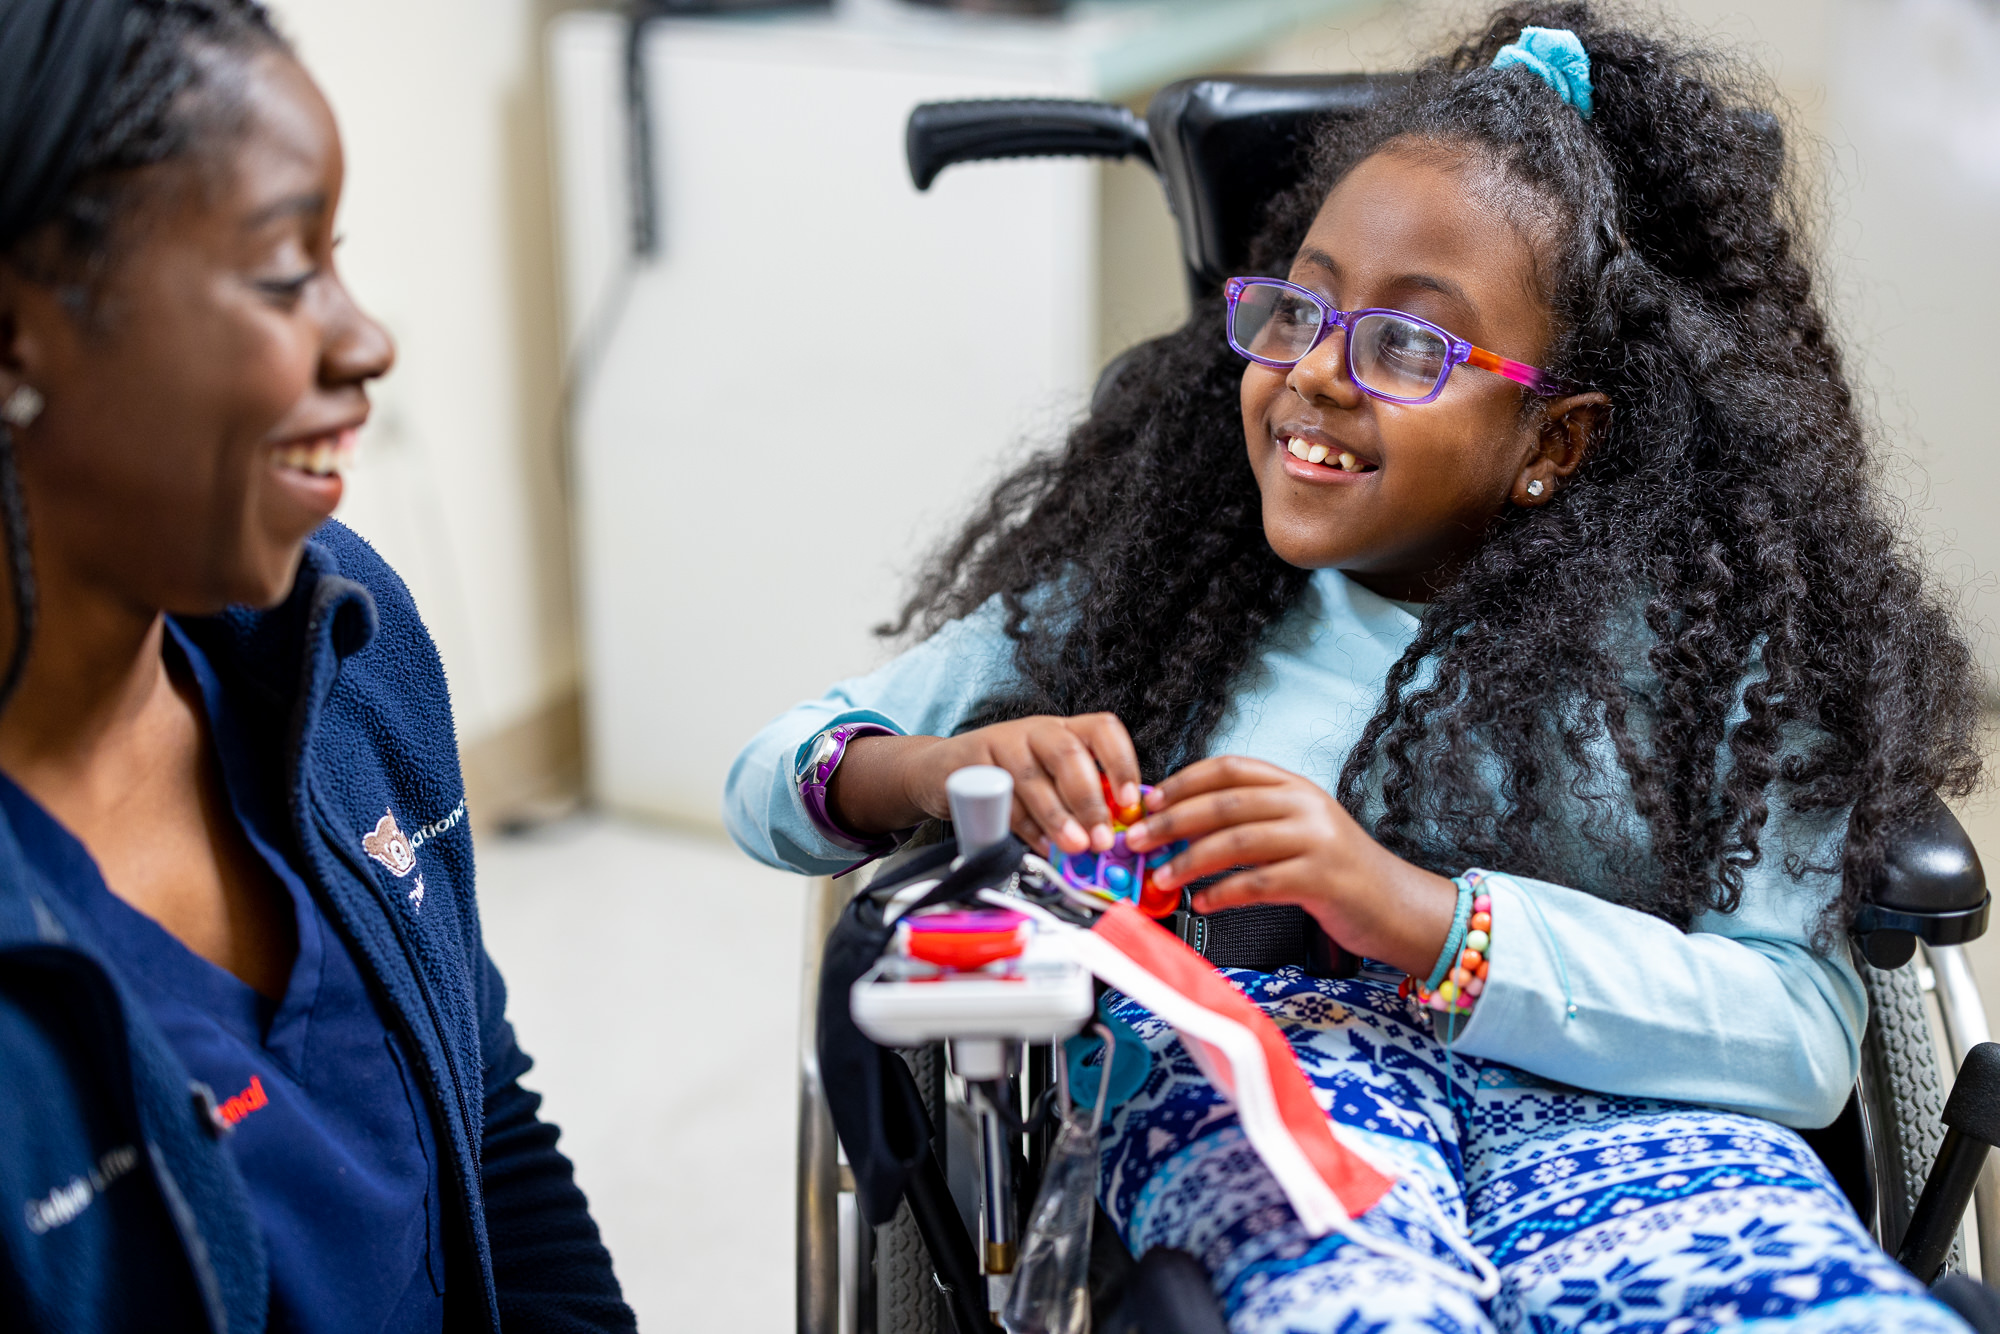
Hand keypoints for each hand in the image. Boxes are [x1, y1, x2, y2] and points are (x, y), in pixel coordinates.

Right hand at [830, 714, 1141, 855]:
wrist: (941, 769)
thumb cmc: (1009, 778)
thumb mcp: (1049, 779)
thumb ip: (1079, 801)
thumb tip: (1117, 837)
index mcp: (1065, 730)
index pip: (1103, 730)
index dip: (1122, 763)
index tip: (1130, 802)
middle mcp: (1037, 730)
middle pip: (1069, 754)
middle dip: (1089, 801)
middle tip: (1101, 838)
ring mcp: (1002, 742)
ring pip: (1034, 778)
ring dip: (1057, 817)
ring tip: (1074, 846)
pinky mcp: (972, 761)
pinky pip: (1001, 796)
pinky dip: (1022, 825)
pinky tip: (1038, 844)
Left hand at [1123, 755, 1457, 975]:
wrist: (1397, 906)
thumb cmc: (1338, 872)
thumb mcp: (1299, 830)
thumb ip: (1251, 821)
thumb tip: (1182, 824)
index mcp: (1294, 787)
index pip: (1230, 769)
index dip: (1183, 781)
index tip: (1147, 799)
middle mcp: (1305, 805)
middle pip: (1224, 803)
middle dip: (1171, 821)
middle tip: (1136, 840)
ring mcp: (1315, 841)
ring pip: (1236, 842)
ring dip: (1188, 861)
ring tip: (1159, 878)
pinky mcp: (1320, 880)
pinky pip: (1258, 884)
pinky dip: (1222, 894)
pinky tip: (1202, 904)